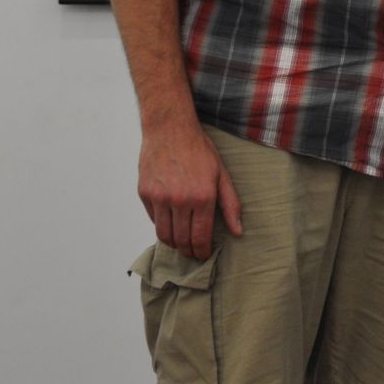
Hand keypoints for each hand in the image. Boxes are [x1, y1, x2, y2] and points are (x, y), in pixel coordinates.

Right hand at [138, 124, 242, 259]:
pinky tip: (170, 221)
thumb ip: (230, 204)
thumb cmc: (198, 150)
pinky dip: (162, 224)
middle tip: (192, 253)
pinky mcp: (145, 193)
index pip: (200, 236)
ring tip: (181, 242)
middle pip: (182, 240)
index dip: (202, 251)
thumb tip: (238, 231)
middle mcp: (179, 200)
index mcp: (202, 197)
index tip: (204, 255)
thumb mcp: (221, 174)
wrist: (170, 129)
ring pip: (164, 234)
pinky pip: (154, 219)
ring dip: (174, 243)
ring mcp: (160, 197)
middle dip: (188, 251)